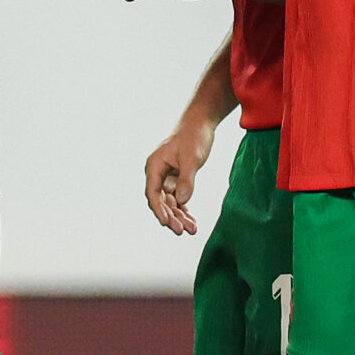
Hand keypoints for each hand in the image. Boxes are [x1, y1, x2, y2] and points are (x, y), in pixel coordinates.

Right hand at [144, 121, 215, 235]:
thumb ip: (186, 180)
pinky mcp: (177, 177)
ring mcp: (167, 176)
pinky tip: (192, 221)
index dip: (159, 210)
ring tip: (192, 229)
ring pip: (170, 201)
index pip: (153, 193)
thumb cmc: (194, 136)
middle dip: (171, 217)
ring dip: (180, 215)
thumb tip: (181, 200)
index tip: (167, 223)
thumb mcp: (192, 158)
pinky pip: (178, 197)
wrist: (201, 123)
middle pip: (160, 200)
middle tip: (182, 231)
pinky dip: (184, 208)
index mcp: (155, 166)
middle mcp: (158, 172)